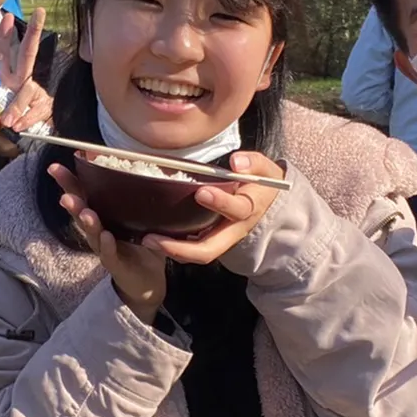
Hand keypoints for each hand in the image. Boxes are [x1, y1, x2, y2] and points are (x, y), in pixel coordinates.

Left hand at [0, 8, 52, 159]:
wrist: (21, 154)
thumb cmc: (4, 138)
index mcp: (3, 83)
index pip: (3, 56)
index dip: (4, 38)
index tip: (7, 18)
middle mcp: (20, 84)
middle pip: (28, 55)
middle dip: (33, 34)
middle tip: (41, 12)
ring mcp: (35, 94)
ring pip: (28, 89)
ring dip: (17, 105)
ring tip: (9, 123)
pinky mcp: (46, 106)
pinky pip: (38, 108)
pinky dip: (28, 118)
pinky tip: (20, 128)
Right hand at [50, 163, 166, 322]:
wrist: (148, 279)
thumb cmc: (141, 244)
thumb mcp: (140, 217)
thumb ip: (140, 197)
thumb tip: (151, 166)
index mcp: (102, 214)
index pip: (82, 195)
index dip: (68, 182)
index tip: (55, 168)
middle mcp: (97, 230)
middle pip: (80, 213)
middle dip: (72, 202)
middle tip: (65, 194)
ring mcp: (104, 248)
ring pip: (92, 233)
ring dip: (88, 222)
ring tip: (86, 212)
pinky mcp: (115, 264)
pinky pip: (109, 254)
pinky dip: (107, 245)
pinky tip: (106, 236)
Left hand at [142, 152, 284, 265]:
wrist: (269, 206)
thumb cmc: (261, 184)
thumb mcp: (264, 169)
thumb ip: (252, 163)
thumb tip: (236, 162)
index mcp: (249, 209)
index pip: (238, 209)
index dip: (220, 203)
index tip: (201, 192)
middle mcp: (233, 230)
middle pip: (209, 249)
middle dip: (181, 249)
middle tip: (154, 238)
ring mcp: (221, 239)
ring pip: (198, 254)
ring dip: (172, 251)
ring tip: (148, 239)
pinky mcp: (210, 239)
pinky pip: (192, 249)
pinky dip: (173, 247)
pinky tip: (153, 238)